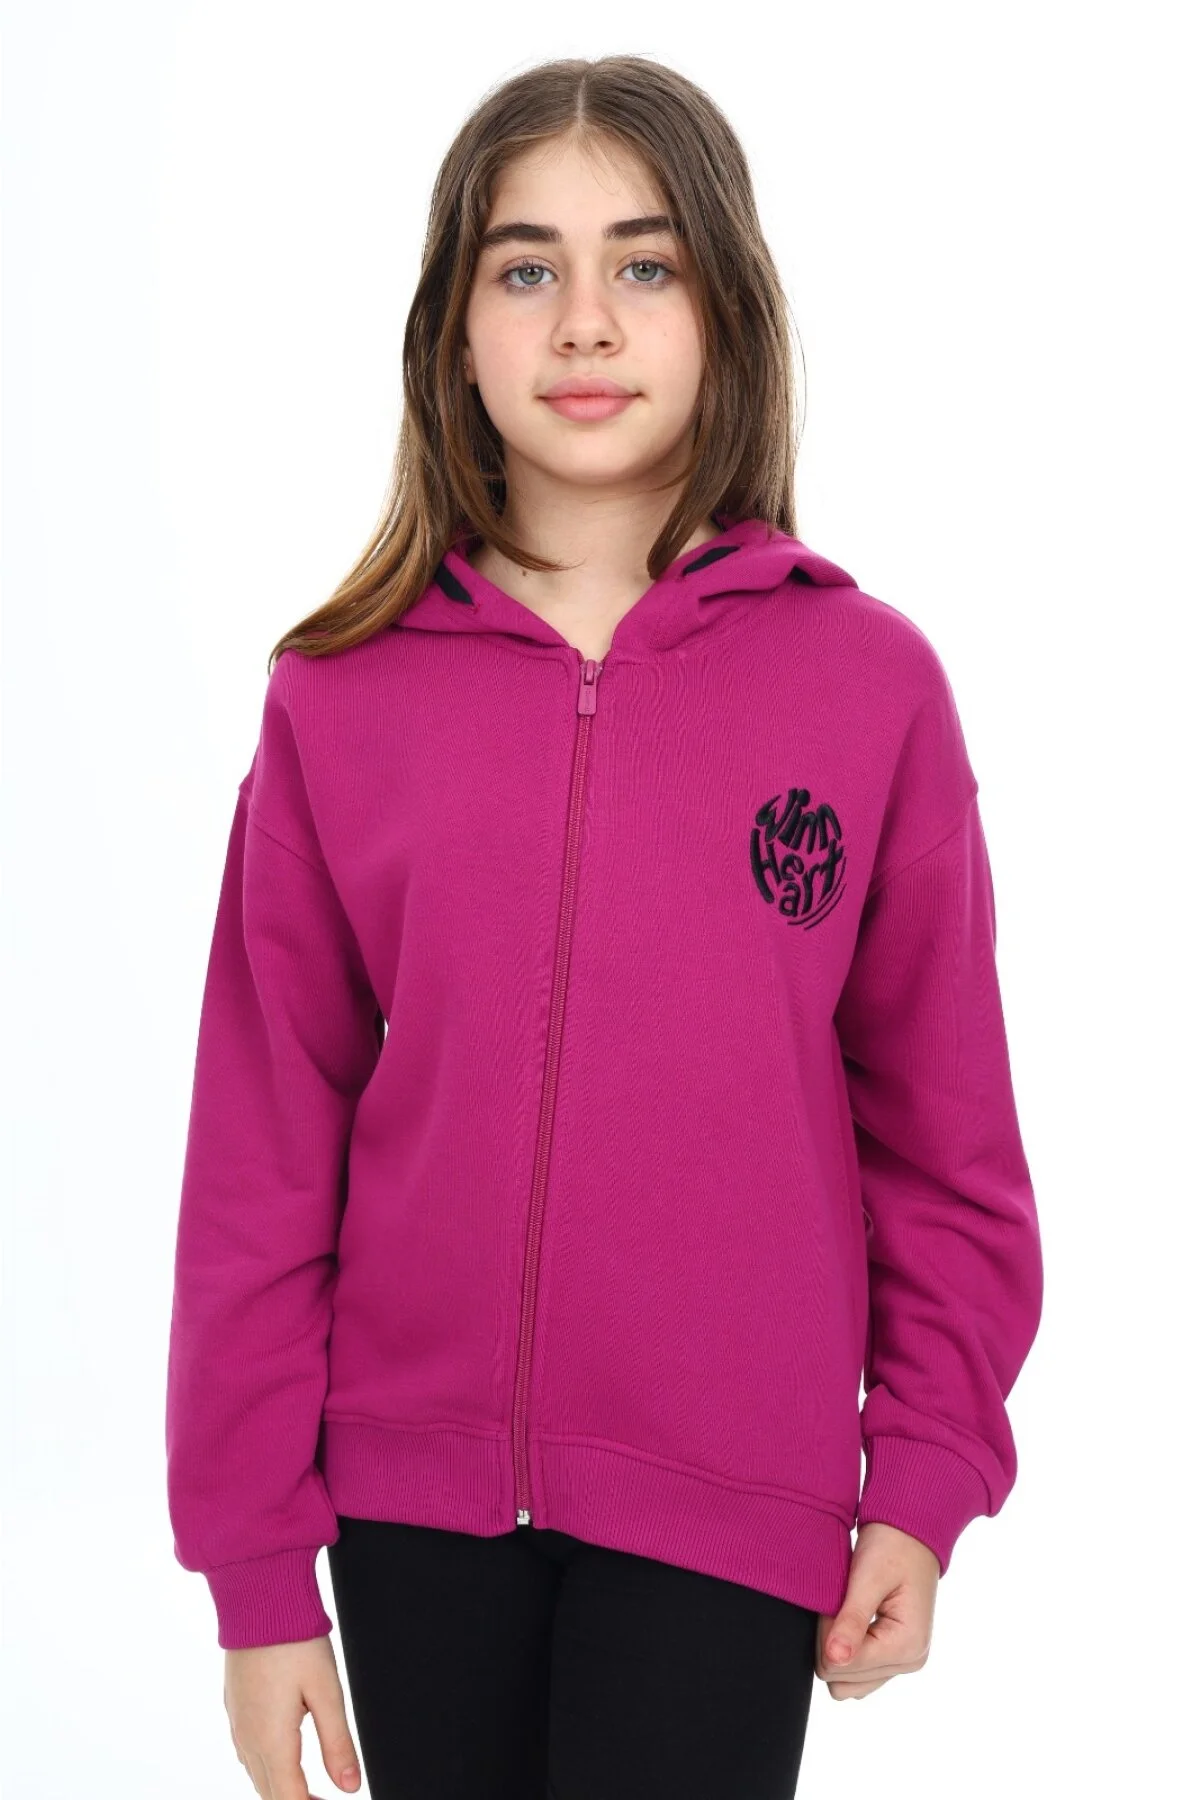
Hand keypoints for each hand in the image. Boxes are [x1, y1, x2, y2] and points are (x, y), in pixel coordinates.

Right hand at [224, 1634, 360, 1796]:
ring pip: (256, 1774)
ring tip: (310, 1788)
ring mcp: (237, 1722)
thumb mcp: (327, 1691)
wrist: (258, 1601)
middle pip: (269, 1792)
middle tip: (325, 1799)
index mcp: (271, 1740)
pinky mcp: (234, 1706)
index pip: (289, 1798)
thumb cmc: (293, 1640)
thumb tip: (349, 1786)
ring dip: (281, 1787)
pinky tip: (283, 1756)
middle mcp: (248, 1738)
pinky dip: (266, 1767)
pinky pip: (247, 1752)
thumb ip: (338, 1743)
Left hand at [815, 1521, 939, 1699]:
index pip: (842, 1665)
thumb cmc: (892, 1547)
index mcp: (907, 1646)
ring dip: (836, 1650)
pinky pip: (857, 1675)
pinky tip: (851, 1623)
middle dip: (830, 1642)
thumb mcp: (868, 1578)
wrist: (912, 1532)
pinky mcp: (894, 1659)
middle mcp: (910, 1662)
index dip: (826, 1634)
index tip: (831, 1603)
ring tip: (845, 1613)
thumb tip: (834, 1660)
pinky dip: (846, 1652)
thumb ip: (851, 1621)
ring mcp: (903, 1664)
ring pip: (846, 1683)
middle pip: (841, 1679)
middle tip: (838, 1604)